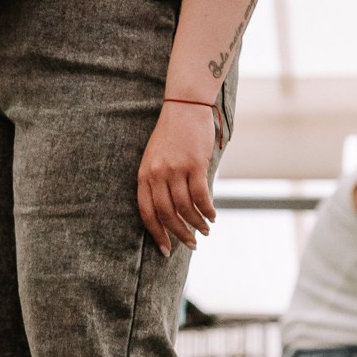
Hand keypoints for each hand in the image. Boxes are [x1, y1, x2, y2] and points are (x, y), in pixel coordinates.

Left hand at [138, 101, 219, 253]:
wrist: (184, 107)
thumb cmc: (171, 135)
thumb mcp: (155, 159)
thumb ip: (158, 182)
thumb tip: (169, 210)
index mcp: (143, 176)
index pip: (146, 212)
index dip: (156, 234)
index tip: (165, 249)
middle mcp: (157, 175)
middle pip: (166, 214)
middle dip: (179, 234)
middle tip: (191, 245)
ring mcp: (175, 170)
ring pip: (185, 207)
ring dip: (196, 223)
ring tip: (205, 231)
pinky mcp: (194, 164)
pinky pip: (201, 195)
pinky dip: (207, 209)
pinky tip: (212, 216)